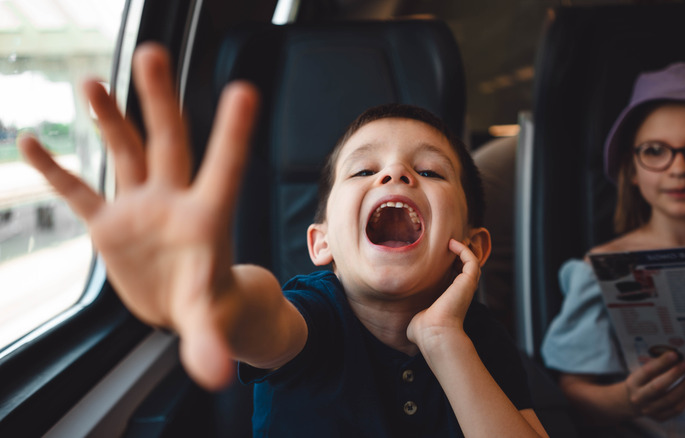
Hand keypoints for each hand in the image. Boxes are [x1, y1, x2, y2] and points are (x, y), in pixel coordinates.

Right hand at [18, 43, 259, 389]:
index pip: (223, 169)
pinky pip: (79, 191)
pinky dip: (56, 171)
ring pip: (124, 152)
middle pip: (167, 142)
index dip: (232, 134)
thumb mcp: (208, 322)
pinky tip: (33, 142)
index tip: (243, 91)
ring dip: (108, 119)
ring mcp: (139, 208)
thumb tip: (216, 372)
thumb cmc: (209, 305)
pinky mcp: (109, 223)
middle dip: (158, 101)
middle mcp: (172, 202)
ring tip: (91, 82)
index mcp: (206, 218)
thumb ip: (209, 342)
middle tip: (152, 52)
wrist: (185, 305)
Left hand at [406, 239, 479, 350]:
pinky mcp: (468, 281)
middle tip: (448, 245)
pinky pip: (471, 259)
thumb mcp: (417, 322)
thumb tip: (411, 326)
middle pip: (466, 269)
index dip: (450, 267)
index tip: (438, 258)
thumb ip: (416, 318)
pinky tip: (451, 243)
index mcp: (451, 300)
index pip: (455, 280)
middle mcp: (461, 293)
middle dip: (459, 256)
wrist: (434, 334)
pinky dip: (463, 249)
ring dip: (463, 250)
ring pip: (472, 262)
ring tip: (450, 241)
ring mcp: (466, 286)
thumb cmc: (424, 332)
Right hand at [624, 351, 684, 420]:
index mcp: (633, 383)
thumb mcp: (642, 373)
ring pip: (671, 399)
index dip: (661, 363)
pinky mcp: (659, 418)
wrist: (631, 404)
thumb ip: (657, 366)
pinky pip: (676, 409)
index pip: (647, 372)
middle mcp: (639, 398)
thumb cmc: (641, 383)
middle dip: (674, 374)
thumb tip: (677, 358)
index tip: (674, 354)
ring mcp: (649, 410)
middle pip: (659, 387)